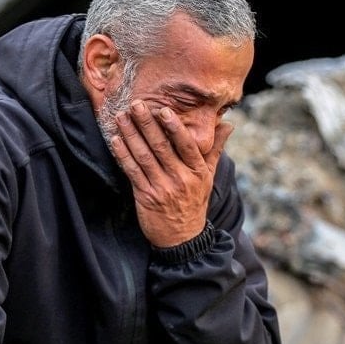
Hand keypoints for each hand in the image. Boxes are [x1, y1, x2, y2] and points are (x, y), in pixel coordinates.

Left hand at [110, 100, 232, 246]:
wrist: (183, 238)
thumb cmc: (195, 202)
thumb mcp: (209, 176)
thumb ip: (215, 149)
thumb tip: (228, 125)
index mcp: (198, 172)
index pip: (187, 145)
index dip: (175, 128)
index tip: (164, 110)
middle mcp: (181, 179)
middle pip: (162, 147)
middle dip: (147, 124)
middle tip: (136, 105)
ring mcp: (162, 188)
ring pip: (144, 157)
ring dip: (131, 136)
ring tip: (121, 117)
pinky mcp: (146, 197)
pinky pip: (133, 172)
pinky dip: (123, 155)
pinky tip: (116, 141)